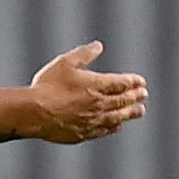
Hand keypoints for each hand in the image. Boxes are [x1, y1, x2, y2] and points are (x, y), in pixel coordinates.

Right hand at [29, 41, 147, 143]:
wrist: (34, 113)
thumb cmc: (47, 87)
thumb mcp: (64, 63)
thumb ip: (83, 54)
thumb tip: (98, 46)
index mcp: (97, 85)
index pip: (122, 83)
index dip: (133, 81)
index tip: (141, 82)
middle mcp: (99, 104)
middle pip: (124, 101)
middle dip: (135, 97)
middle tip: (143, 95)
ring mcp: (92, 120)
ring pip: (118, 117)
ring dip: (130, 113)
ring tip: (139, 111)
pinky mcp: (83, 133)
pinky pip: (104, 130)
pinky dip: (114, 127)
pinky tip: (117, 126)